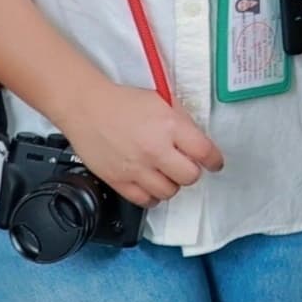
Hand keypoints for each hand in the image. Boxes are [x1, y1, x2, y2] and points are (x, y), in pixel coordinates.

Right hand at [52, 78, 224, 208]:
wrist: (87, 108)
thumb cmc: (121, 102)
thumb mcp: (162, 100)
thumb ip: (182, 121)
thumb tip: (198, 140)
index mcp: (170, 127)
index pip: (205, 152)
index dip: (214, 160)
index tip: (215, 163)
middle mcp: (155, 150)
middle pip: (190, 177)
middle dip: (192, 171)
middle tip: (186, 164)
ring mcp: (136, 168)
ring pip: (169, 192)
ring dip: (171, 184)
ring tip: (165, 173)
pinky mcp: (119, 181)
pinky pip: (144, 201)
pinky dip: (152, 196)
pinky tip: (151, 184)